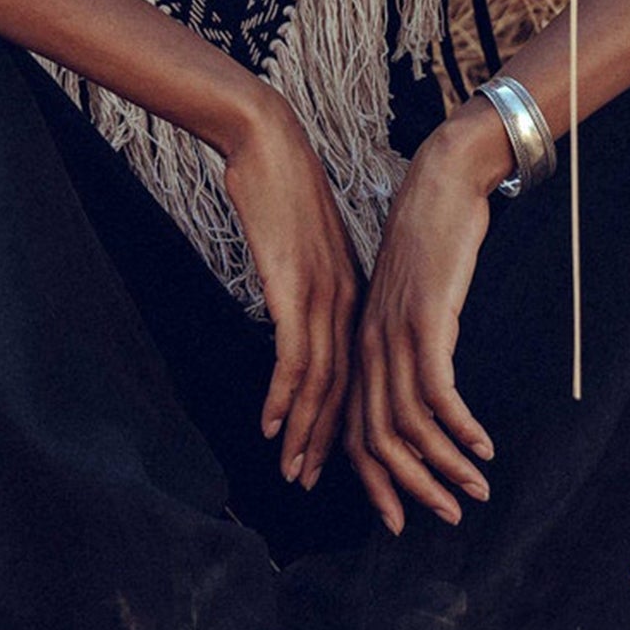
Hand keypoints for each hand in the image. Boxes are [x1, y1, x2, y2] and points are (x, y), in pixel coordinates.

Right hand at [223, 104, 360, 489]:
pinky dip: (284, 396)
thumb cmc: (284, 188)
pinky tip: (270, 426)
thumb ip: (315, 282)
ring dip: (308, 433)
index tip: (339, 463)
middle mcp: (347, 302)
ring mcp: (323, 295)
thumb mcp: (309, 245)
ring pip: (323, 383)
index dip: (351, 426)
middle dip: (342, 448)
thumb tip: (303, 312)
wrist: (270, 141)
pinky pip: (294, 354)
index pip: (359, 376)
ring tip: (296, 473)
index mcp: (356, 294)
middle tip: (326, 488)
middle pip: (349, 391)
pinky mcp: (296, 286)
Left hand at [345, 113, 496, 532]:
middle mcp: (370, 345)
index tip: (400, 519)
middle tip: (447, 517)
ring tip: (476, 489)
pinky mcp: (425, 319)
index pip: (355, 430)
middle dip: (412, 488)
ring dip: (445, 465)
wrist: (441, 183)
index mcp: (362, 344)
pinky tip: (482, 447)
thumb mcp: (411, 300)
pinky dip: (459, 426)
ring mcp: (394, 333)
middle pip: (378, 439)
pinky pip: (437, 390)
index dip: (374, 481)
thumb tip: (424, 384)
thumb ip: (409, 340)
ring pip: (408, 424)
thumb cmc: (431, 240)